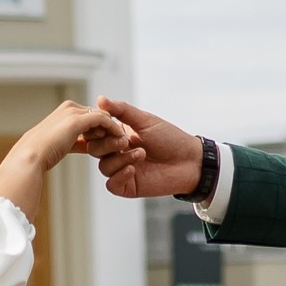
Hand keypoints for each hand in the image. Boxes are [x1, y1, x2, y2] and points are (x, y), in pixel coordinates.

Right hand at [0, 99, 130, 219]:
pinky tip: (119, 141)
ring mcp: (73, 112)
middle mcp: (69, 109)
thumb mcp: (59, 146)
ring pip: (102, 117)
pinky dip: (113, 129)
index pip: (90, 118)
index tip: (111, 143)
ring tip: (120, 145)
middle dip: (109, 129)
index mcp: (64, 113)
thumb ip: (73, 142)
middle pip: (98, 115)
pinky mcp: (78, 119)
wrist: (29, 159)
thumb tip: (84, 146)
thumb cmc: (37, 157)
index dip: (101, 130)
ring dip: (112, 130)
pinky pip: (103, 120)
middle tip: (120, 143)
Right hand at [90, 100, 206, 199]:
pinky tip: (133, 169)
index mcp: (119, 135)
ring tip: (141, 153)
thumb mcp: (145, 120)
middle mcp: (118, 153)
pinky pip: (111, 184)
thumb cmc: (170, 138)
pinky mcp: (128, 186)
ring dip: (120, 159)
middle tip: (125, 141)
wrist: (190, 161)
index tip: (108, 125)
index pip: (96, 133)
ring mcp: (122, 170)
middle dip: (108, 145)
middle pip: (95, 150)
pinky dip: (119, 176)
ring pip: (104, 167)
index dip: (98, 130)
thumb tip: (100, 99)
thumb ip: (121, 110)